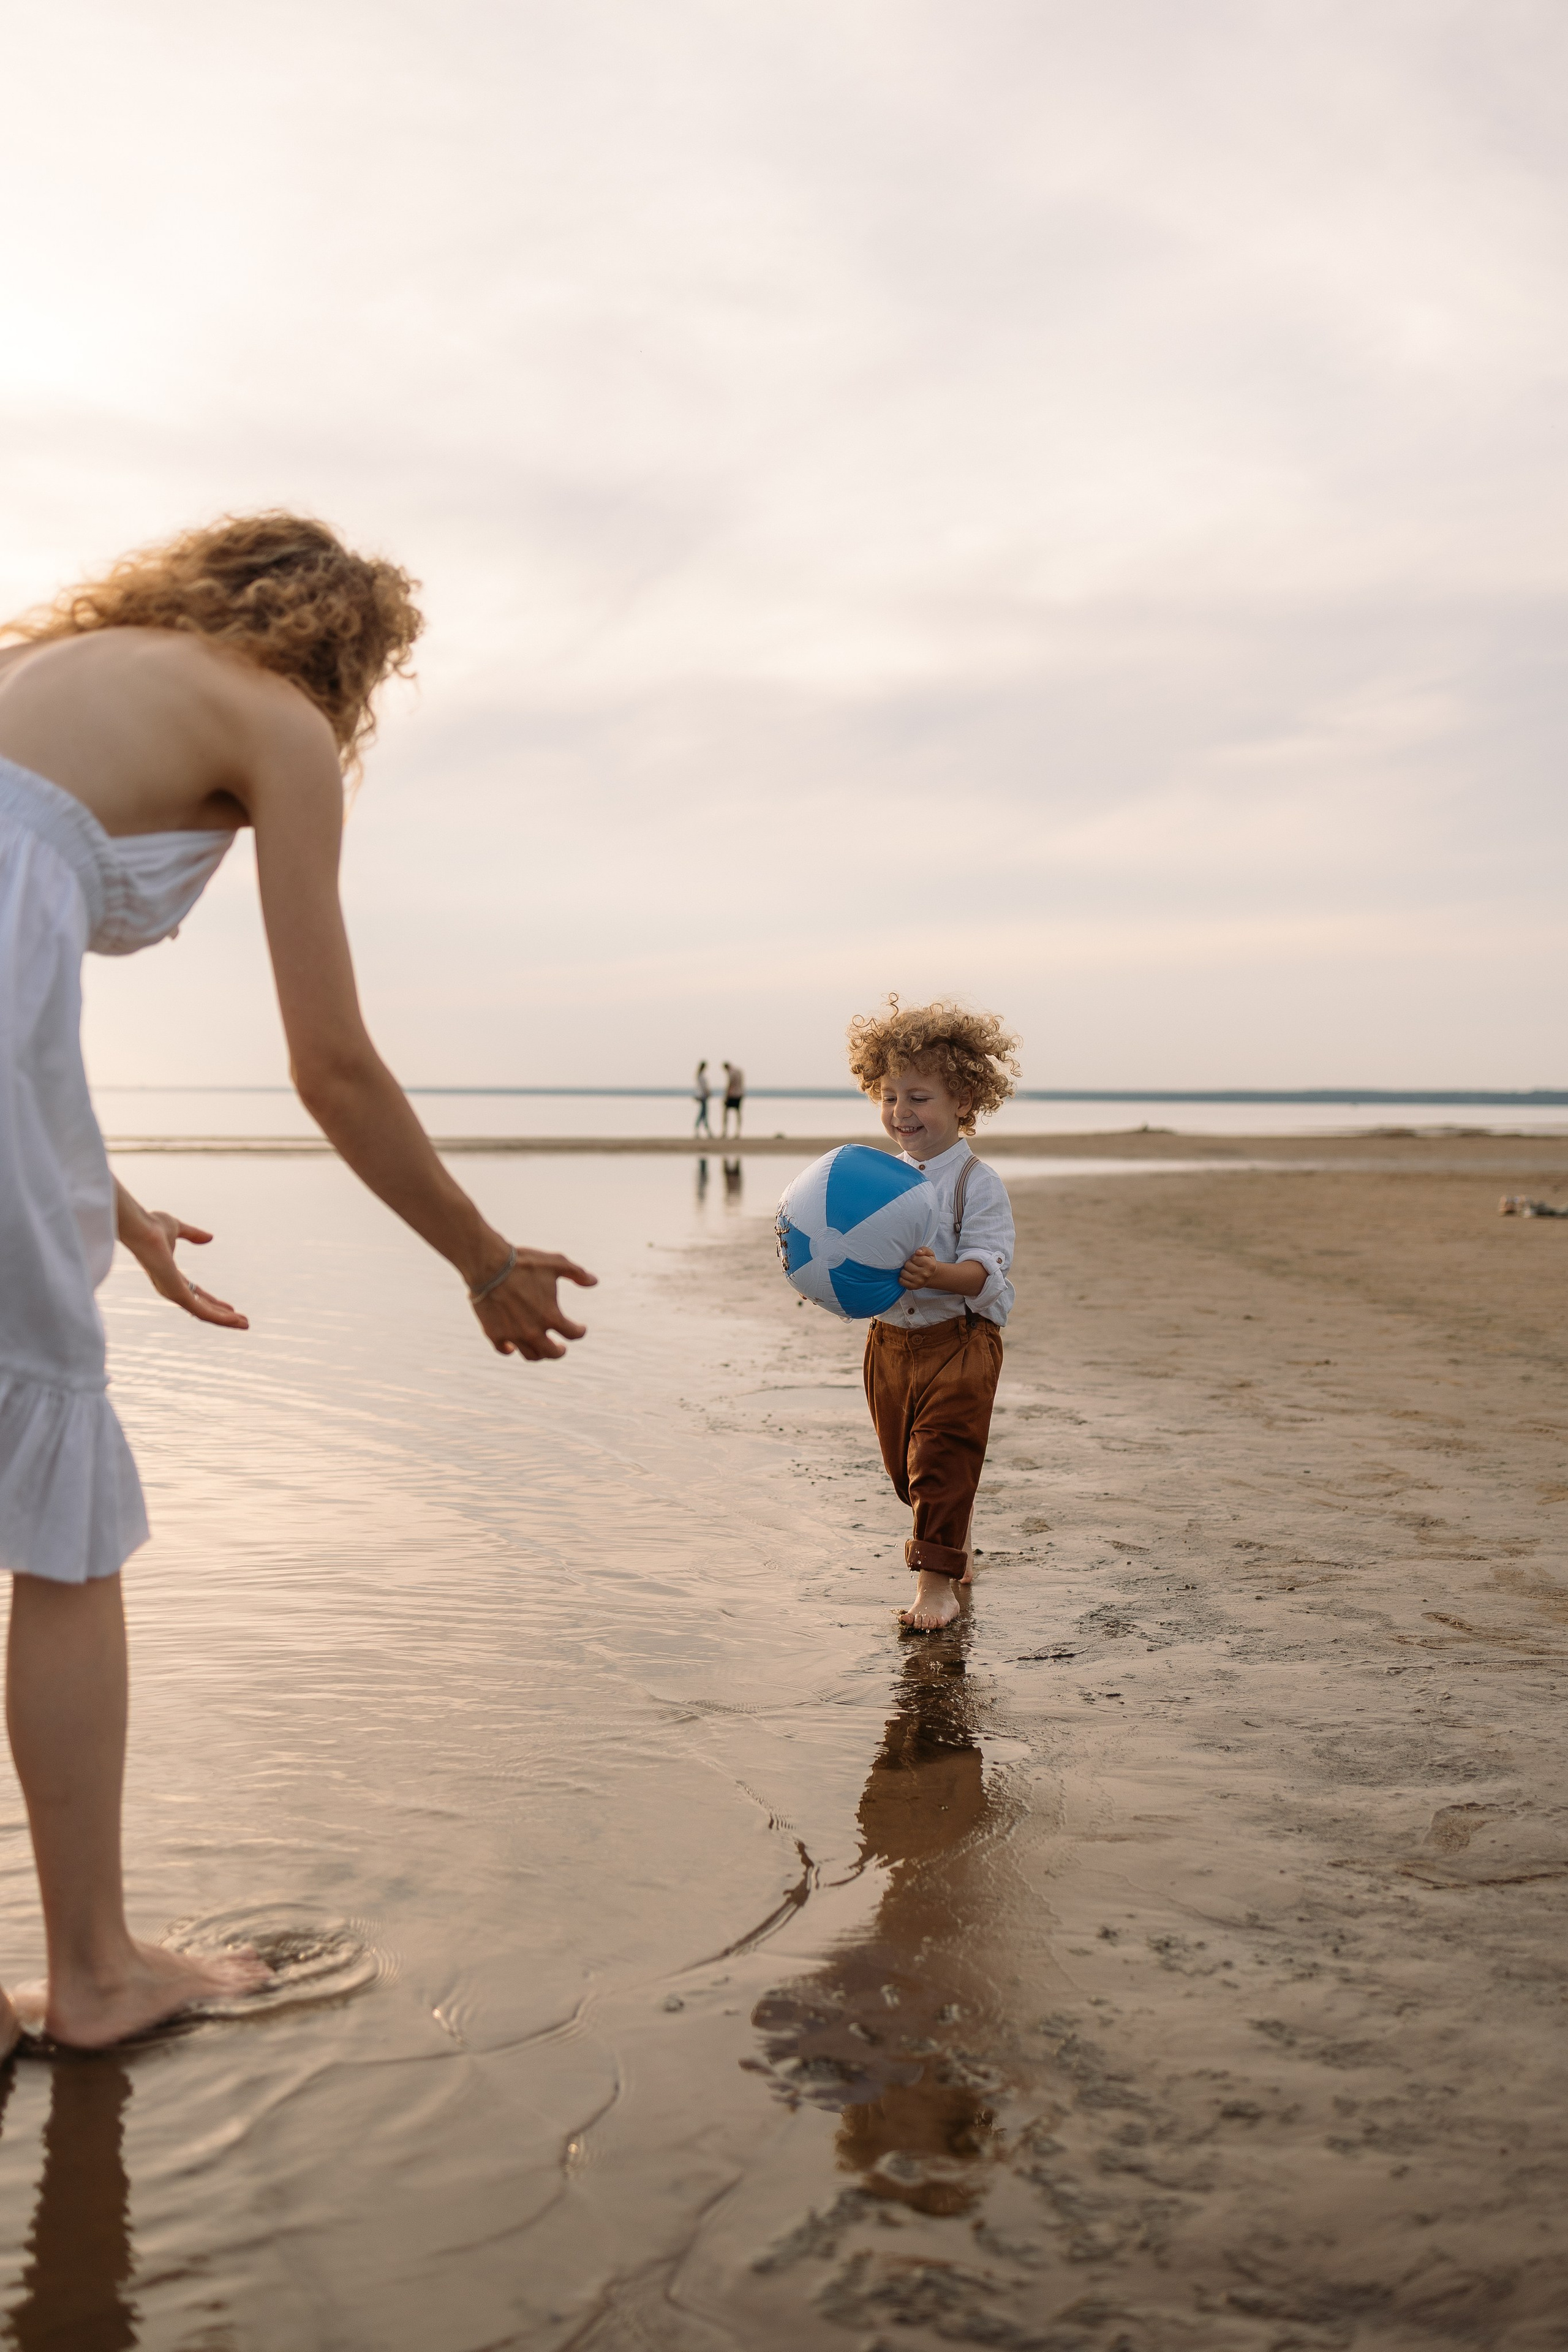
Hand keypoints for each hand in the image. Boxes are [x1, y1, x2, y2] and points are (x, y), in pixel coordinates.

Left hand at [118, 1203, 249, 1329]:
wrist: (141, 1227)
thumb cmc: (151, 1226)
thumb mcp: (178, 1229)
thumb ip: (193, 1235)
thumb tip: (210, 1237)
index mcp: (171, 1276)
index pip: (197, 1295)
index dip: (214, 1302)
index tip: (230, 1307)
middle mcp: (171, 1288)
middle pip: (202, 1308)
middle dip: (222, 1316)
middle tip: (242, 1321)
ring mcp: (173, 1293)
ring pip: (204, 1314)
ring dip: (225, 1321)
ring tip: (245, 1325)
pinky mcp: (176, 1294)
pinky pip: (201, 1312)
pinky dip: (219, 1318)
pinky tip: (235, 1319)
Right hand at [472, 1248, 596, 1360]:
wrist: (489, 1264)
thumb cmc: (524, 1262)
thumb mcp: (556, 1263)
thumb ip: (577, 1273)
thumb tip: (594, 1281)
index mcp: (551, 1316)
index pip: (573, 1334)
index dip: (580, 1331)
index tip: (580, 1328)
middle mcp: (533, 1331)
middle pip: (552, 1353)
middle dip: (559, 1351)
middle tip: (560, 1348)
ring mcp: (513, 1335)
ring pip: (530, 1355)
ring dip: (539, 1353)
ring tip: (540, 1347)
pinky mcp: (494, 1333)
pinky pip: (503, 1349)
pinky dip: (510, 1349)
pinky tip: (512, 1346)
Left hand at [900, 1246, 937, 1289]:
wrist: (931, 1276)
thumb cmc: (928, 1263)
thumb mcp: (929, 1254)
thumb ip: (924, 1249)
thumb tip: (918, 1252)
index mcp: (930, 1265)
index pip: (914, 1258)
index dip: (913, 1257)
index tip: (916, 1259)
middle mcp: (925, 1274)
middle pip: (907, 1265)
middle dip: (908, 1263)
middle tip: (912, 1265)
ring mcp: (919, 1282)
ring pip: (903, 1273)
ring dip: (905, 1270)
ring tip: (910, 1270)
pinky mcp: (913, 1287)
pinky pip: (901, 1281)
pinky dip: (902, 1278)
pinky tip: (907, 1276)